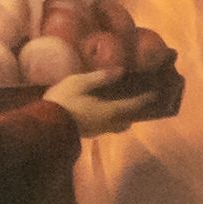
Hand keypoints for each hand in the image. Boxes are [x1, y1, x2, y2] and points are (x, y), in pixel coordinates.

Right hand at [45, 63, 171, 136]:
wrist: (45, 125)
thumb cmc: (63, 100)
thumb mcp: (80, 83)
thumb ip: (101, 77)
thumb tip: (122, 71)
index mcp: (110, 111)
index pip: (134, 105)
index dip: (146, 98)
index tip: (156, 92)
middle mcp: (109, 123)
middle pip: (129, 118)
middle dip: (136, 110)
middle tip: (140, 99)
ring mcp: (98, 130)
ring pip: (119, 125)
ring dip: (124, 116)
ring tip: (124, 104)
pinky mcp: (89, 133)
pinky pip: (108, 126)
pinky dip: (112, 118)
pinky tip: (105, 110)